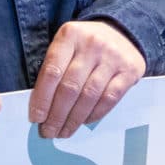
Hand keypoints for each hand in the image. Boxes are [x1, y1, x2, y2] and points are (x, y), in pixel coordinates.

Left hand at [29, 19, 146, 139]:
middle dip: (56, 115)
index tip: (35, 118)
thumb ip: (54, 70)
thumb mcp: (66, 46)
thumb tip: (41, 109)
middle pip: (70, 87)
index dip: (42, 99)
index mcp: (70, 35)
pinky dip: (94, 114)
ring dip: (73, 119)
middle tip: (47, 132)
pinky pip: (109, 98)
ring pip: (89, 96)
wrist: (120, 32)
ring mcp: (113, 57)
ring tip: (63, 132)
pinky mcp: (129, 70)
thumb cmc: (84, 45)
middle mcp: (92, 43)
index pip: (52, 72)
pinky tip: (83, 122)